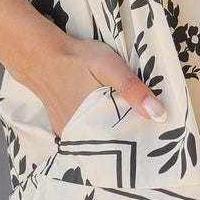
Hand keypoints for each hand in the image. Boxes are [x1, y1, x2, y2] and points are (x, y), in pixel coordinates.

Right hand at [41, 35, 167, 137]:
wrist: (40, 54)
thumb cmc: (76, 58)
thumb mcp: (110, 66)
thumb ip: (132, 89)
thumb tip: (159, 115)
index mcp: (93, 124)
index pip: (125, 144)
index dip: (142, 141)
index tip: (157, 137)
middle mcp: (78, 135)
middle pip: (112, 145)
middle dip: (130, 140)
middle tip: (148, 132)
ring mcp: (68, 133)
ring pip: (99, 141)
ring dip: (115, 136)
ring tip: (132, 127)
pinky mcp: (63, 127)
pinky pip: (86, 136)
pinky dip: (99, 131)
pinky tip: (109, 120)